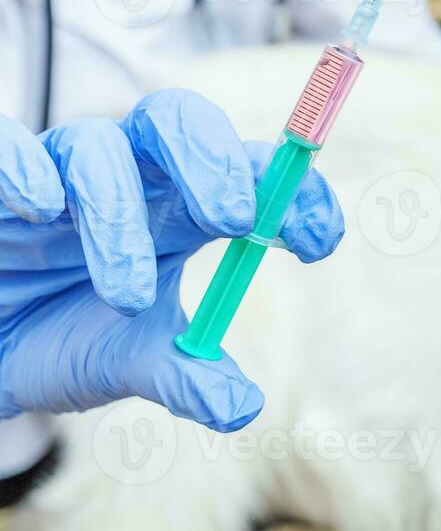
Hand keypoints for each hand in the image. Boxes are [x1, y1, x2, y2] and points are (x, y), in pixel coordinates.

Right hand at [0, 90, 343, 431]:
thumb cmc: (59, 337)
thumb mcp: (126, 362)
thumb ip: (184, 377)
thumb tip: (242, 408)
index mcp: (180, 208)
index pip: (252, 173)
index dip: (294, 193)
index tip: (319, 241)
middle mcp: (128, 178)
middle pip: (180, 122)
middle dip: (214, 162)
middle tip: (234, 220)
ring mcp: (58, 175)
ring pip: (98, 147)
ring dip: (118, 217)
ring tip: (129, 296)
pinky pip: (7, 146)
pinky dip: (26, 169)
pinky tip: (42, 208)